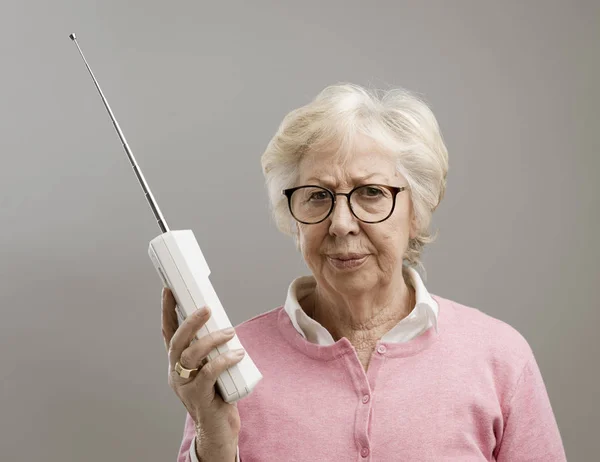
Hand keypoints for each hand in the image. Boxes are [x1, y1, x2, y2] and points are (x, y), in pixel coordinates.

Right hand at [161, 287, 243, 460]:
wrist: (218, 428)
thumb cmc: (217, 393)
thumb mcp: (211, 366)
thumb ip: (212, 349)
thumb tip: (224, 324)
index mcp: (177, 362)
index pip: (168, 332)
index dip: (167, 311)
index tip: (170, 289)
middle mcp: (176, 372)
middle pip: (176, 341)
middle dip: (190, 321)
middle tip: (206, 308)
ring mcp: (185, 385)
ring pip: (190, 355)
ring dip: (211, 340)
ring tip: (229, 332)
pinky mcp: (199, 396)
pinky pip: (208, 373)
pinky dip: (223, 360)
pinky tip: (237, 354)